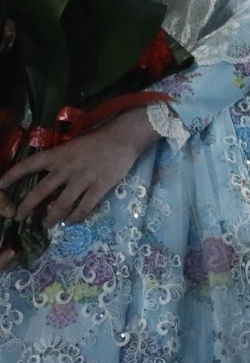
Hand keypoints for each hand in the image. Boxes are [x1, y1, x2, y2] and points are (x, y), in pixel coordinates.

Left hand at [0, 109, 161, 232]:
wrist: (124, 138)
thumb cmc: (98, 140)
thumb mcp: (72, 145)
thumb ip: (59, 160)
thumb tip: (47, 176)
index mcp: (58, 154)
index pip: (29, 165)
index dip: (12, 176)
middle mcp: (66, 168)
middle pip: (41, 191)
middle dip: (27, 206)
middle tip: (19, 217)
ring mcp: (83, 179)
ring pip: (61, 204)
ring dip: (51, 217)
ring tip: (46, 224)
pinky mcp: (99, 187)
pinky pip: (83, 207)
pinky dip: (75, 217)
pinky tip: (71, 221)